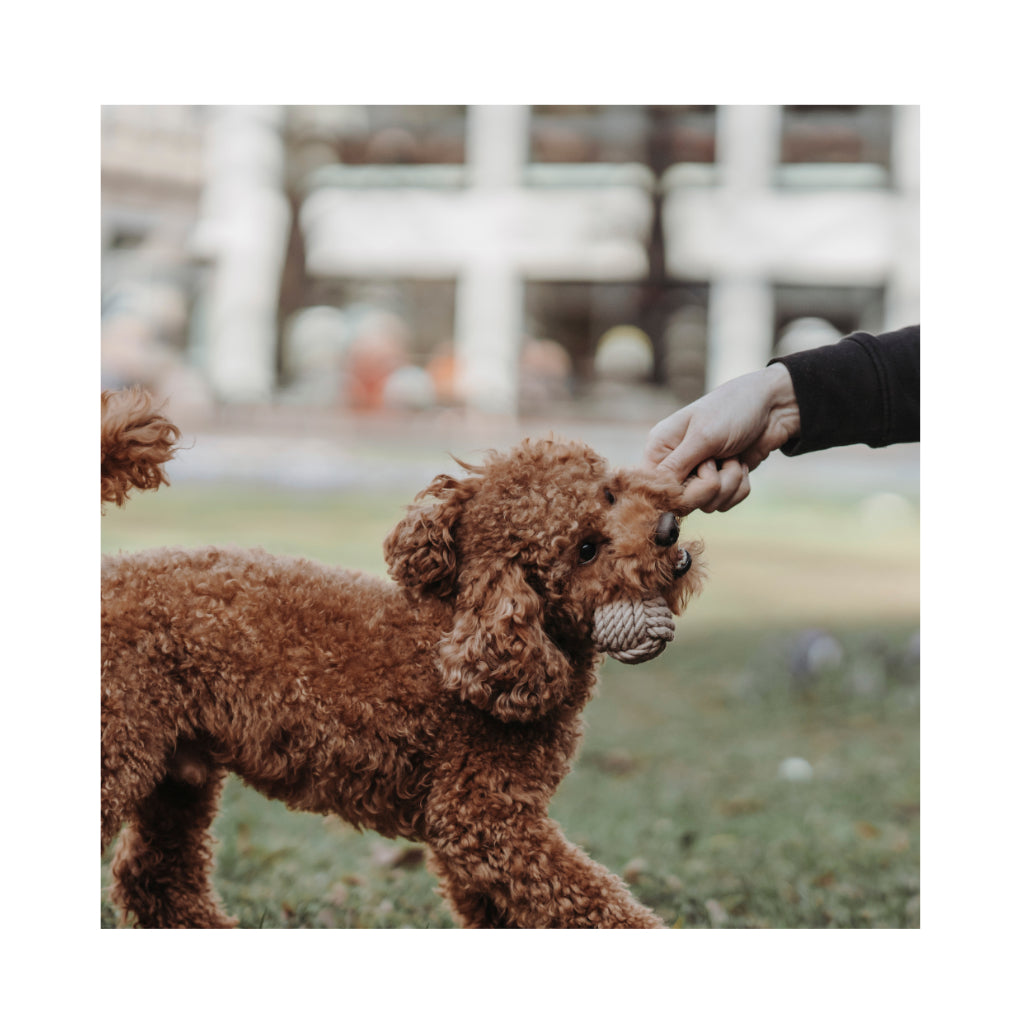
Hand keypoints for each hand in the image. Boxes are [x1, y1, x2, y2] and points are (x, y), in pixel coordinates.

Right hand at [643, 363, 800, 511]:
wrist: (775, 406)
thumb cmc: (733, 410)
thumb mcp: (703, 436)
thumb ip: (676, 465)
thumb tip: (654, 490)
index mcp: (661, 448)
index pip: (654, 486)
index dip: (675, 490)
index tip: (700, 473)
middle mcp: (676, 464)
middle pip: (683, 502)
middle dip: (711, 485)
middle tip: (720, 461)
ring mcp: (699, 475)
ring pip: (707, 504)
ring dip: (730, 483)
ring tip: (734, 456)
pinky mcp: (720, 483)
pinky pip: (725, 504)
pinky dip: (740, 487)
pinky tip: (742, 464)